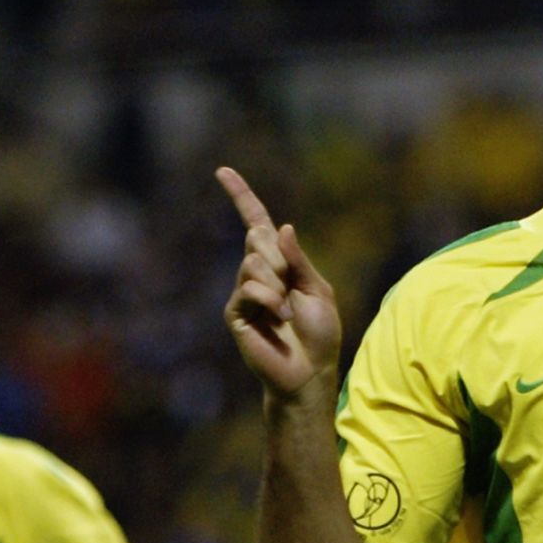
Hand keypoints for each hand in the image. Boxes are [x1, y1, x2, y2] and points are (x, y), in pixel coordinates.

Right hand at [217, 167, 341, 398]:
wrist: (310, 371)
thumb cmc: (319, 334)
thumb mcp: (318, 288)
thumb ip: (298, 259)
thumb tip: (279, 226)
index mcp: (278, 264)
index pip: (254, 222)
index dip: (241, 196)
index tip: (223, 171)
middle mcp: (256, 274)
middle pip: (258, 240)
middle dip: (281, 260)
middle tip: (292, 290)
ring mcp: (243, 293)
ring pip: (253, 263)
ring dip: (277, 284)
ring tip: (286, 310)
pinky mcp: (235, 313)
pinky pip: (248, 287)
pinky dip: (269, 298)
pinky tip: (278, 316)